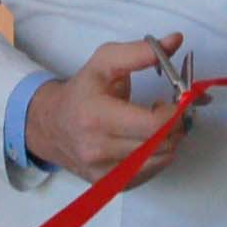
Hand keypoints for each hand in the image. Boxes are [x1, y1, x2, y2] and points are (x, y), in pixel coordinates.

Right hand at [22, 34, 195, 185]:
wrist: (50, 125)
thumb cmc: (82, 91)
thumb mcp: (104, 62)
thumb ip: (140, 52)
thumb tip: (175, 40)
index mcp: (96, 116)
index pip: (153, 126)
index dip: (174, 114)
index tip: (173, 102)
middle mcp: (98, 149)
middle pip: (161, 145)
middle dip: (177, 126)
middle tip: (171, 111)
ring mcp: (103, 172)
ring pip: (159, 161)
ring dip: (169, 142)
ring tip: (157, 125)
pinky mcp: (109, 185)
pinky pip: (149, 174)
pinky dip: (157, 157)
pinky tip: (146, 141)